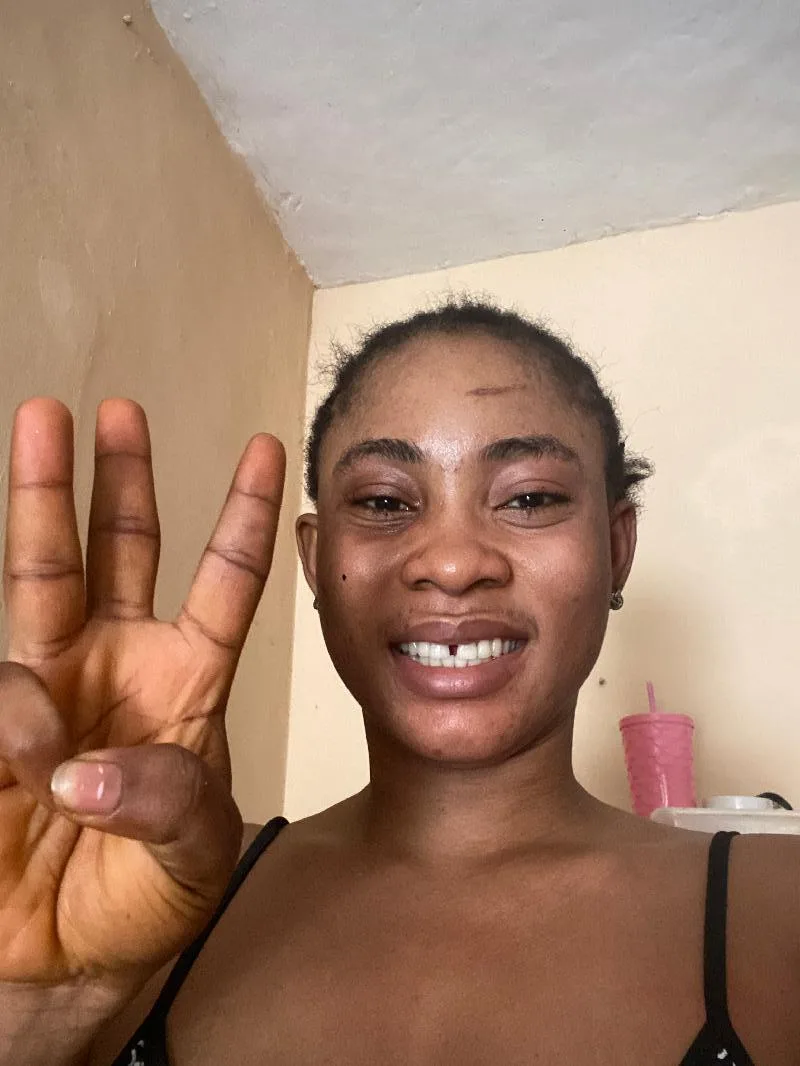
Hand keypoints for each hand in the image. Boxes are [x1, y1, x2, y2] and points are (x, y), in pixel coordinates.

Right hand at [0, 398, 284, 988]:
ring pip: (39, 579)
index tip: (265, 448)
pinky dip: (7, 723)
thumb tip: (84, 766)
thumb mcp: (194, 854)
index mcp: (186, 681)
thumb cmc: (149, 895)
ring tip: (41, 453)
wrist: (67, 958)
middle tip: (114, 406)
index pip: (223, 583)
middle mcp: (114, 666)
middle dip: (115, 479)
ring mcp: (46, 689)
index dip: (244, 515)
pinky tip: (23, 764)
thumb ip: (165, 803)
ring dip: (38, 509)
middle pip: (117, 552)